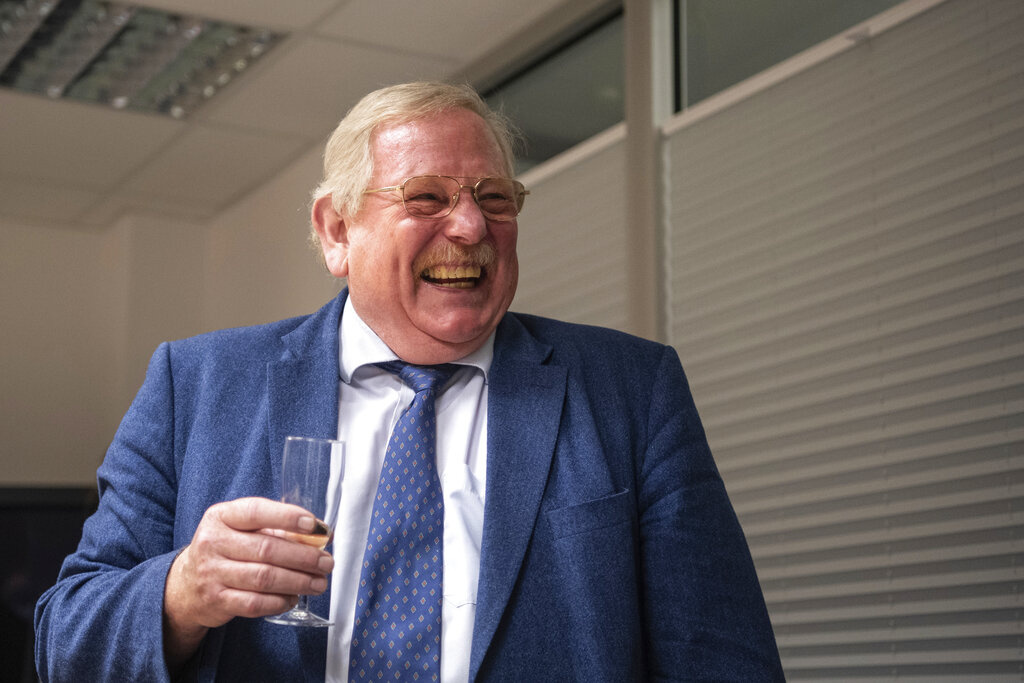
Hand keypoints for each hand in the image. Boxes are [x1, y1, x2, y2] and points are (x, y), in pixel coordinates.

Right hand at [162, 497, 334, 665]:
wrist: (186, 585)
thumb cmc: (225, 549)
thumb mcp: (241, 529)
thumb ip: (276, 528)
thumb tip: (320, 534)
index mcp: (221, 516)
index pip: (256, 511)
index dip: (287, 517)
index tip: (313, 525)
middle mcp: (213, 542)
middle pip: (267, 549)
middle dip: (303, 557)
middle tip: (326, 562)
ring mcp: (212, 573)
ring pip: (264, 578)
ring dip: (298, 581)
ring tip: (318, 583)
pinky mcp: (216, 601)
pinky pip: (255, 603)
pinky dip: (280, 602)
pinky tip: (294, 598)